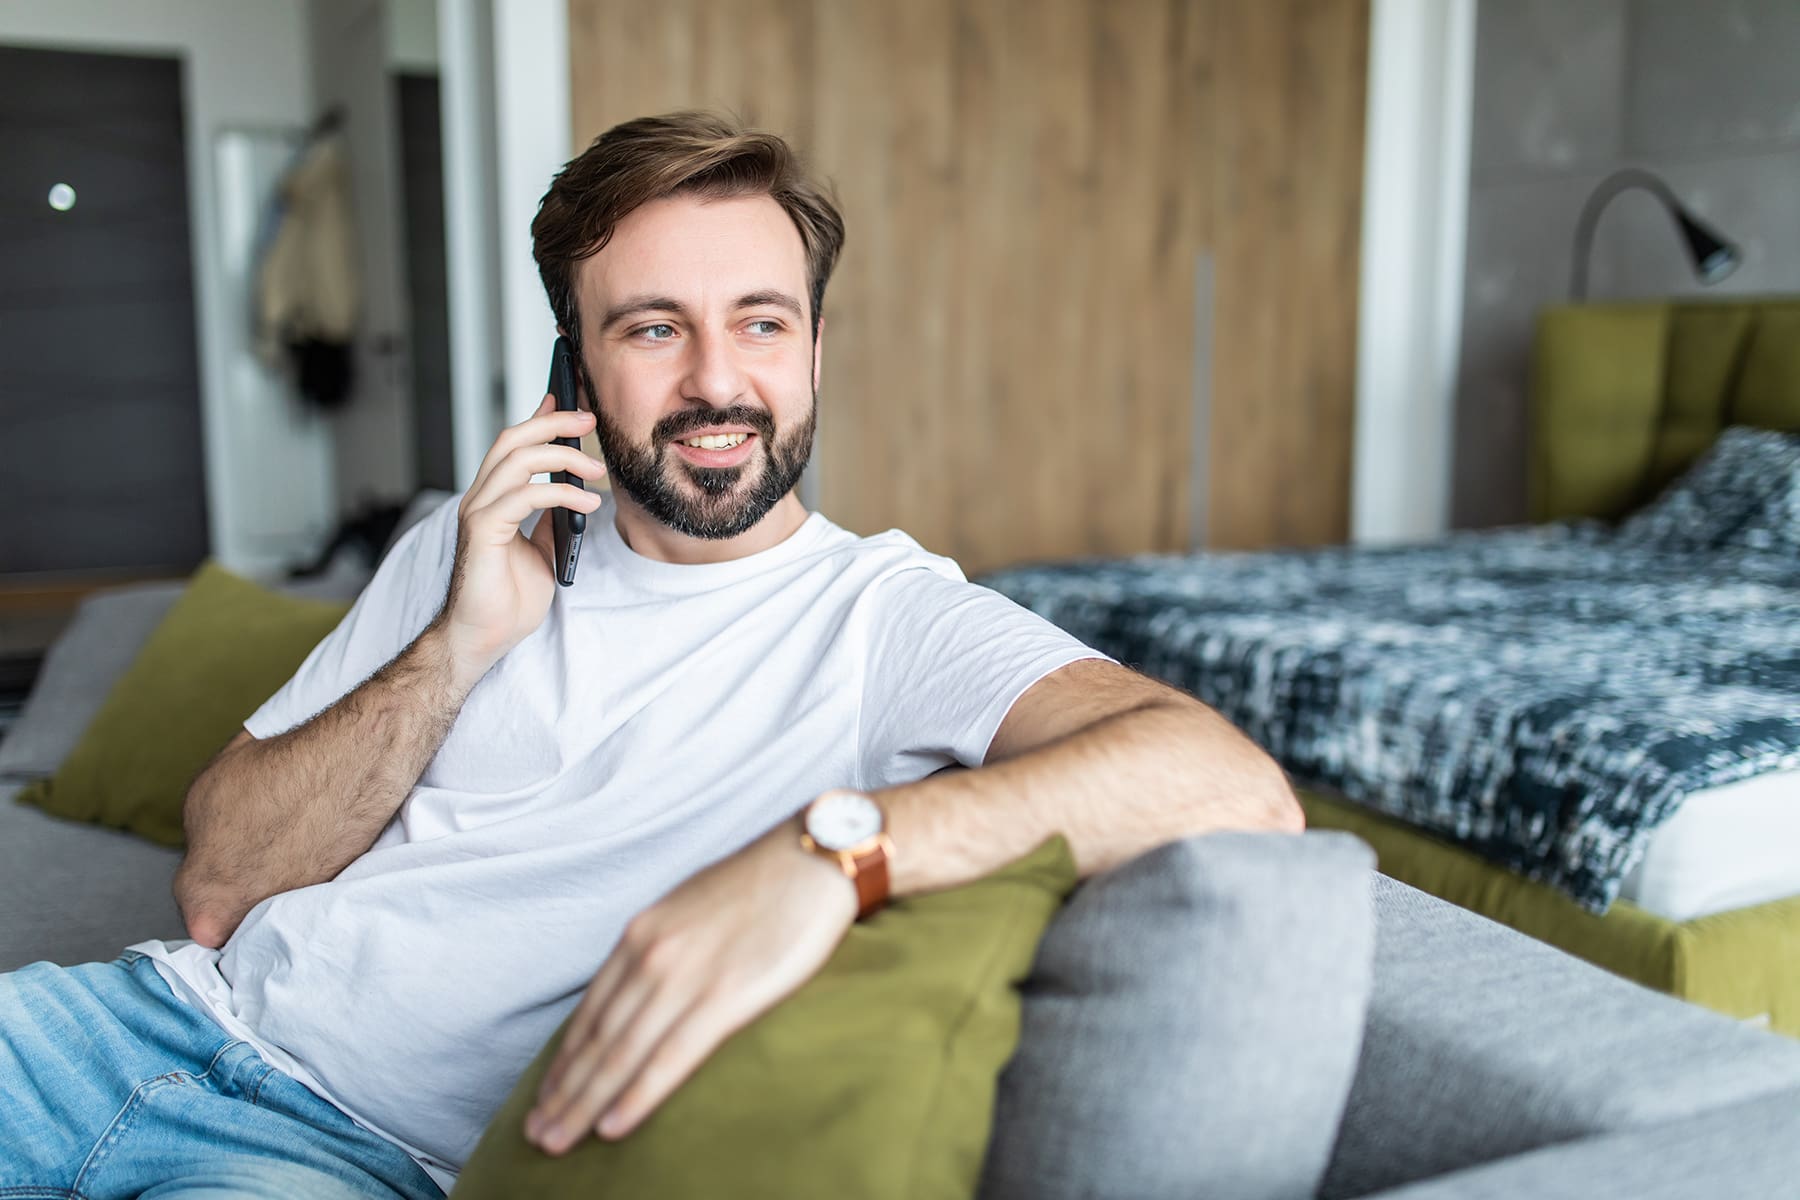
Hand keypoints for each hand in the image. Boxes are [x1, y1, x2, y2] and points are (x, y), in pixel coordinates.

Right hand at [432, 393, 606, 678]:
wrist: (484, 637)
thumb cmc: (508, 599)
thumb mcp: (541, 549)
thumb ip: (550, 518)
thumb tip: (573, 493)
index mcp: (493, 498)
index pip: (514, 445)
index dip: (540, 418)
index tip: (571, 400)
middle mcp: (480, 498)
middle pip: (512, 440)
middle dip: (553, 423)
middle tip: (589, 419)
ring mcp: (478, 512)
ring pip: (517, 460)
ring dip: (564, 457)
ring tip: (597, 470)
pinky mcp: (483, 531)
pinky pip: (524, 496)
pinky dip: (561, 493)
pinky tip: (588, 505)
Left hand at [524, 815, 857, 1154]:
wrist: (813, 857)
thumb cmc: (760, 883)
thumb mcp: (689, 907)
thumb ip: (660, 947)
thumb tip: (642, 986)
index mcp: (642, 934)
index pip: (589, 1011)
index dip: (563, 1060)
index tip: (544, 1096)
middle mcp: (651, 956)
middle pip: (595, 1039)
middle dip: (561, 1092)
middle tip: (536, 1136)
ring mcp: (685, 977)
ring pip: (620, 1053)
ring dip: (584, 1103)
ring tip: (557, 1141)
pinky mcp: (726, 996)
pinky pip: (670, 1057)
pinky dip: (636, 1095)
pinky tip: (613, 1126)